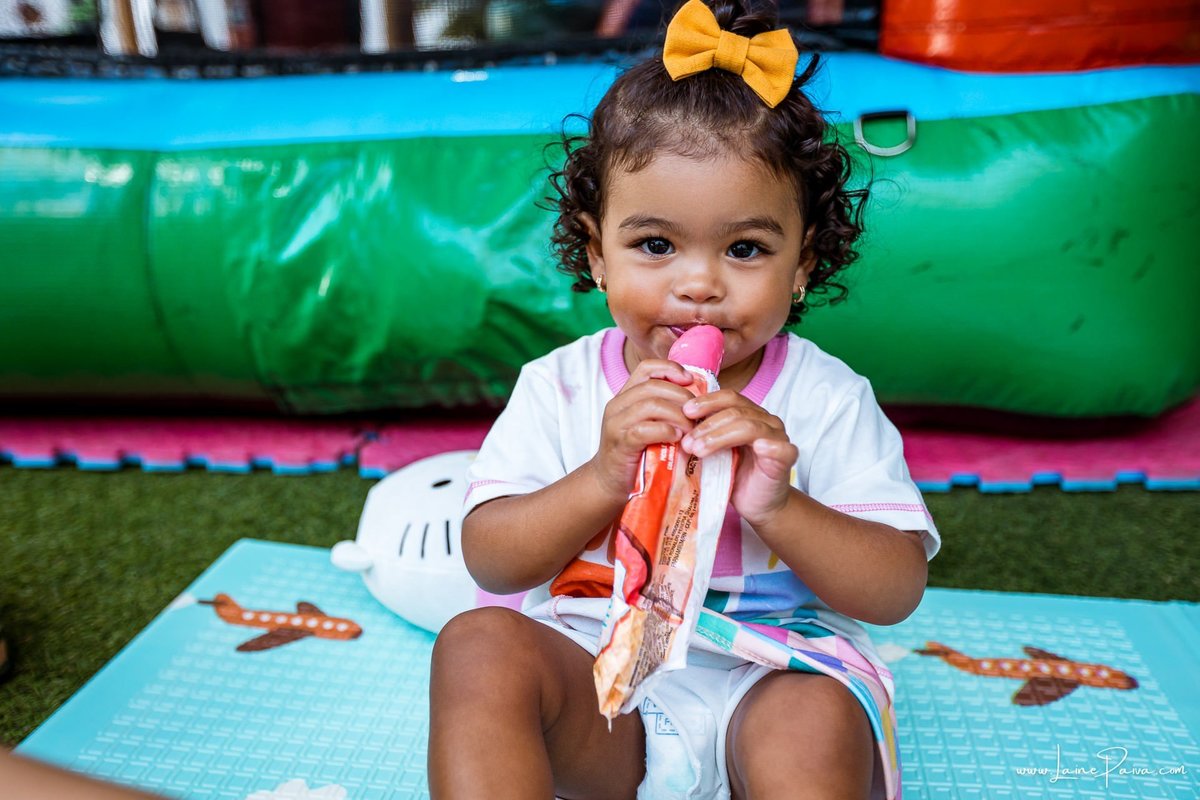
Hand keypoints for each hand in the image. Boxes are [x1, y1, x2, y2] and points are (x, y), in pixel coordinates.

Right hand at [590, 359, 695, 502]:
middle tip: (697, 414)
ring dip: (677, 415)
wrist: (609, 482)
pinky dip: (665, 431)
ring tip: (690, 429)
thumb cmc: (635, 453)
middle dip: (681, 396)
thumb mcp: (648, 425)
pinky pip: (644, 430)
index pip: (646, 368)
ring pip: (650, 405)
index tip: (690, 380)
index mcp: (625, 396)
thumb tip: (699, 399)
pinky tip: (677, 438)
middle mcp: (618, 405)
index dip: (670, 369)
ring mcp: (616, 424)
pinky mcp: (621, 444)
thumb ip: (664, 410)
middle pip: (653, 386)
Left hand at [680, 390, 798, 528]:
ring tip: (699, 450)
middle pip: (736, 410)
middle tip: (687, 441)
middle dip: (707, 425)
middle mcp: (766, 421)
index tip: (685, 411)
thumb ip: (704, 437)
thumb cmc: (735, 477)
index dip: (707, 402)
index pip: (729, 398)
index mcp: (749, 414)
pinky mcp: (787, 457)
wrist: (758, 506)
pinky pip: (779, 447)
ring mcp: (778, 437)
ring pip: (749, 426)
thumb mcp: (715, 453)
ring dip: (720, 437)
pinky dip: (768, 445)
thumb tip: (676, 427)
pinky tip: (757, 447)